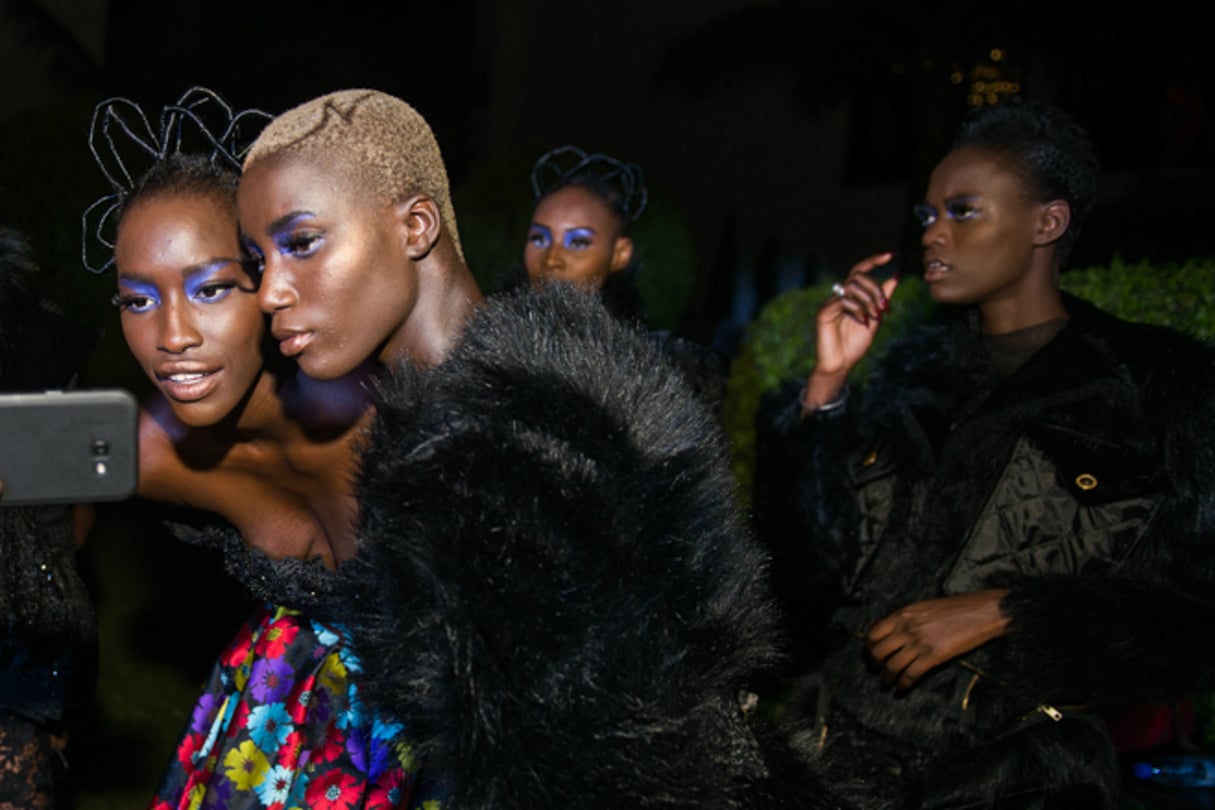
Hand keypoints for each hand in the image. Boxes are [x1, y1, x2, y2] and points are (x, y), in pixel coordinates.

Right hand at [802, 253, 899, 410]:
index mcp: (851, 296)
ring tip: (874, 316)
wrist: (842, 365)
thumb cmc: (855, 344)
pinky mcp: (824, 314)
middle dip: (875, 288)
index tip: (891, 255)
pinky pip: (842, 301)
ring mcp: (830, 304)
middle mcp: (839, 296)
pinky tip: (862, 320)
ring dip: (868, 299)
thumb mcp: (876, 318)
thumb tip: (895, 276)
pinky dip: (857, 309)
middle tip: (883, 306)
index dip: (874, 260)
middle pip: (858, 276)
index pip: (860, 271)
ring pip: (851, 286)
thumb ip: (883, 298)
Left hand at [866, 589, 1009, 690]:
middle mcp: (907, 628)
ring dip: (886, 678)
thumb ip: (906, 618)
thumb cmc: (956, 608)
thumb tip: (891, 631)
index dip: (869, 646)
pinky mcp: (933, 656)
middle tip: (876, 670)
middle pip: (878, 651)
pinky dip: (903, 684)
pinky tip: (901, 689)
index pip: (874, 632)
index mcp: (903, 614)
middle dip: (874, 664)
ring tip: (887, 683)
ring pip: (892, 665)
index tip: (871, 653)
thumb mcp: (924, 607)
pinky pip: (911, 674)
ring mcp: (919, 643)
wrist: (982, 612)